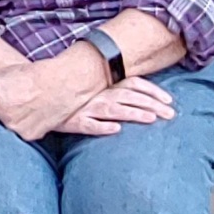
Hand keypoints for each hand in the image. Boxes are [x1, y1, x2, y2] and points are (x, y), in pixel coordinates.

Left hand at [0, 55, 89, 141]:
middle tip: (14, 96)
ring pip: (1, 123)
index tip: (1, 88)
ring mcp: (13, 126)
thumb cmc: (34, 75)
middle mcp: (0, 112)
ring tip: (25, 104)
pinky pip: (16, 132)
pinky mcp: (26, 135)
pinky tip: (31, 114)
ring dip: (8, 116)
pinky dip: (21, 125)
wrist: (64, 84)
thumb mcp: (4, 72)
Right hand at [57, 76, 176, 137]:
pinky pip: (89, 124)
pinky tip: (115, 129)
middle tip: (170, 114)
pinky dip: (102, 126)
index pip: (134, 84)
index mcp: (106, 85)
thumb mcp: (96, 90)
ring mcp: (86, 107)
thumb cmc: (75, 99)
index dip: (152, 91)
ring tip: (150, 118)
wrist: (43, 101)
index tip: (169, 100)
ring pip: (113, 109)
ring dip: (132, 112)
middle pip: (129, 97)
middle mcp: (99, 94)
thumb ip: (117, 90)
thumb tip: (144, 97)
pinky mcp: (74, 121)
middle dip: (152, 104)